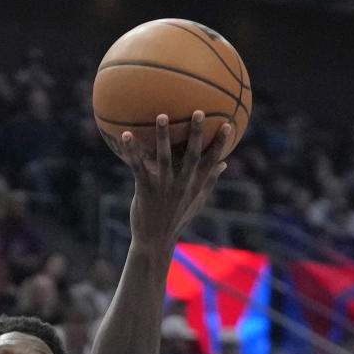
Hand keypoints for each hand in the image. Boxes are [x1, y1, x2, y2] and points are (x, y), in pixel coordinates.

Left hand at [119, 112, 230, 255]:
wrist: (155, 241)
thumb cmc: (176, 219)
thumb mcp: (197, 202)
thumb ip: (210, 181)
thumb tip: (225, 164)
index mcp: (194, 186)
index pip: (211, 162)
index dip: (220, 144)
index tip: (228, 125)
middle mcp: (182, 185)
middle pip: (192, 156)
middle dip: (196, 134)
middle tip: (198, 111)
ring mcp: (163, 187)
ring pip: (165, 158)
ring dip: (163, 136)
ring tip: (162, 115)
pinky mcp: (145, 190)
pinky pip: (138, 167)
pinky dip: (132, 151)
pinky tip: (125, 135)